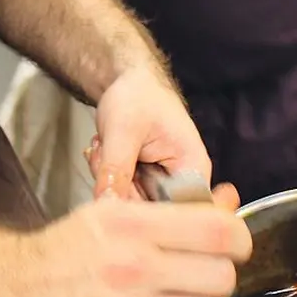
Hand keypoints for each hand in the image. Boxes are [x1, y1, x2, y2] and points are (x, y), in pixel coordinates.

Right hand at [10, 184, 251, 296]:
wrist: (15, 292)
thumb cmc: (66, 251)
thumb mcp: (113, 214)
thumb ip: (173, 211)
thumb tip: (228, 199)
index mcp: (131, 225)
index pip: (218, 232)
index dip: (239, 238)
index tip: (234, 244)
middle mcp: (132, 268)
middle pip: (221, 276)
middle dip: (217, 274)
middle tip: (201, 273)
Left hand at [88, 64, 211, 200]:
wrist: (127, 82)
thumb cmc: (138, 96)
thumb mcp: (123, 131)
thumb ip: (116, 170)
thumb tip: (106, 205)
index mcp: (193, 170)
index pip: (179, 213)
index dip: (144, 211)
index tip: (118, 189)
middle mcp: (183, 184)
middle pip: (151, 213)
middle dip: (118, 188)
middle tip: (102, 155)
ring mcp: (162, 186)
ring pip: (132, 206)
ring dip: (109, 180)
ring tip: (104, 148)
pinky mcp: (145, 185)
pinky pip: (123, 196)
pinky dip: (107, 178)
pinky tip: (103, 154)